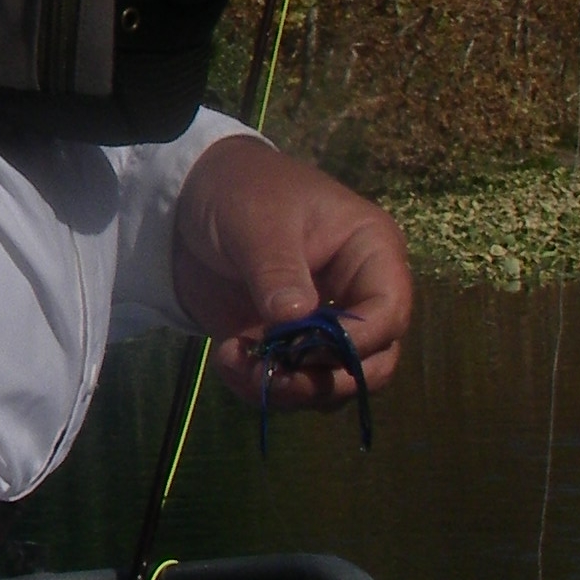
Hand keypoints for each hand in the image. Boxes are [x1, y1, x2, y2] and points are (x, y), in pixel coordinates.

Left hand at [171, 135, 411, 414]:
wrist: (191, 198)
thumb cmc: (242, 191)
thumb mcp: (258, 223)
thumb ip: (278, 271)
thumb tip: (295, 320)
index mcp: (371, 253)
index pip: (388, 313)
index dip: (356, 343)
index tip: (305, 351)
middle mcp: (358, 295)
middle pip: (372, 363)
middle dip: (324, 380)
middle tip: (274, 376)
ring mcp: (323, 325)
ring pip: (332, 383)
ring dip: (288, 388)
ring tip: (236, 364)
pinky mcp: (287, 344)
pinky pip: (291, 382)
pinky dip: (261, 386)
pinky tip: (227, 360)